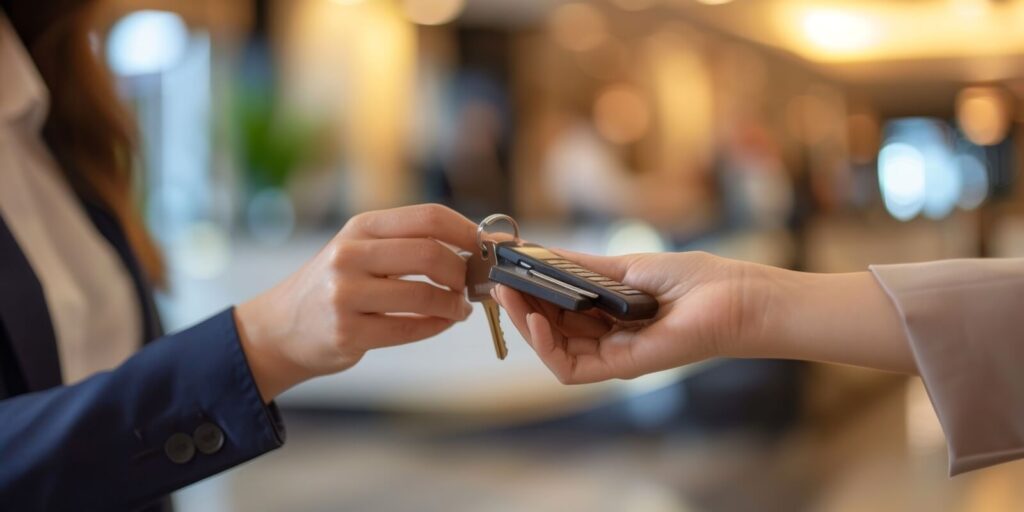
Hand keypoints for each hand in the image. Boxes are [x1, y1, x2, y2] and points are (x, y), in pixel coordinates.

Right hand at [235, 204, 477, 400]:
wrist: (281, 327)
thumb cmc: (336, 285)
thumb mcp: (360, 248)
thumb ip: (407, 243)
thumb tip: (474, 245)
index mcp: (360, 227)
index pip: (428, 217)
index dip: (468, 232)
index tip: (488, 247)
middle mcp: (349, 255)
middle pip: (431, 255)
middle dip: (463, 272)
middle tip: (472, 284)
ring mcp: (346, 295)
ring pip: (424, 296)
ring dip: (454, 305)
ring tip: (458, 308)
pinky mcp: (347, 333)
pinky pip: (411, 329)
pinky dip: (437, 326)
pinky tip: (441, 322)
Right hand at [494, 250, 914, 384]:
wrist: (739, 299)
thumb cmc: (698, 281)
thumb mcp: (629, 264)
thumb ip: (584, 265)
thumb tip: (543, 251)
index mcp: (611, 314)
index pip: (559, 309)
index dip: (532, 294)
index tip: (512, 271)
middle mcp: (608, 337)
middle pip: (551, 330)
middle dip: (521, 307)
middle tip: (500, 284)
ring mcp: (614, 355)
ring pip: (554, 350)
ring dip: (526, 325)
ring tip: (511, 297)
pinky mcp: (622, 368)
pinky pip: (570, 368)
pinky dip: (547, 348)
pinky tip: (538, 321)